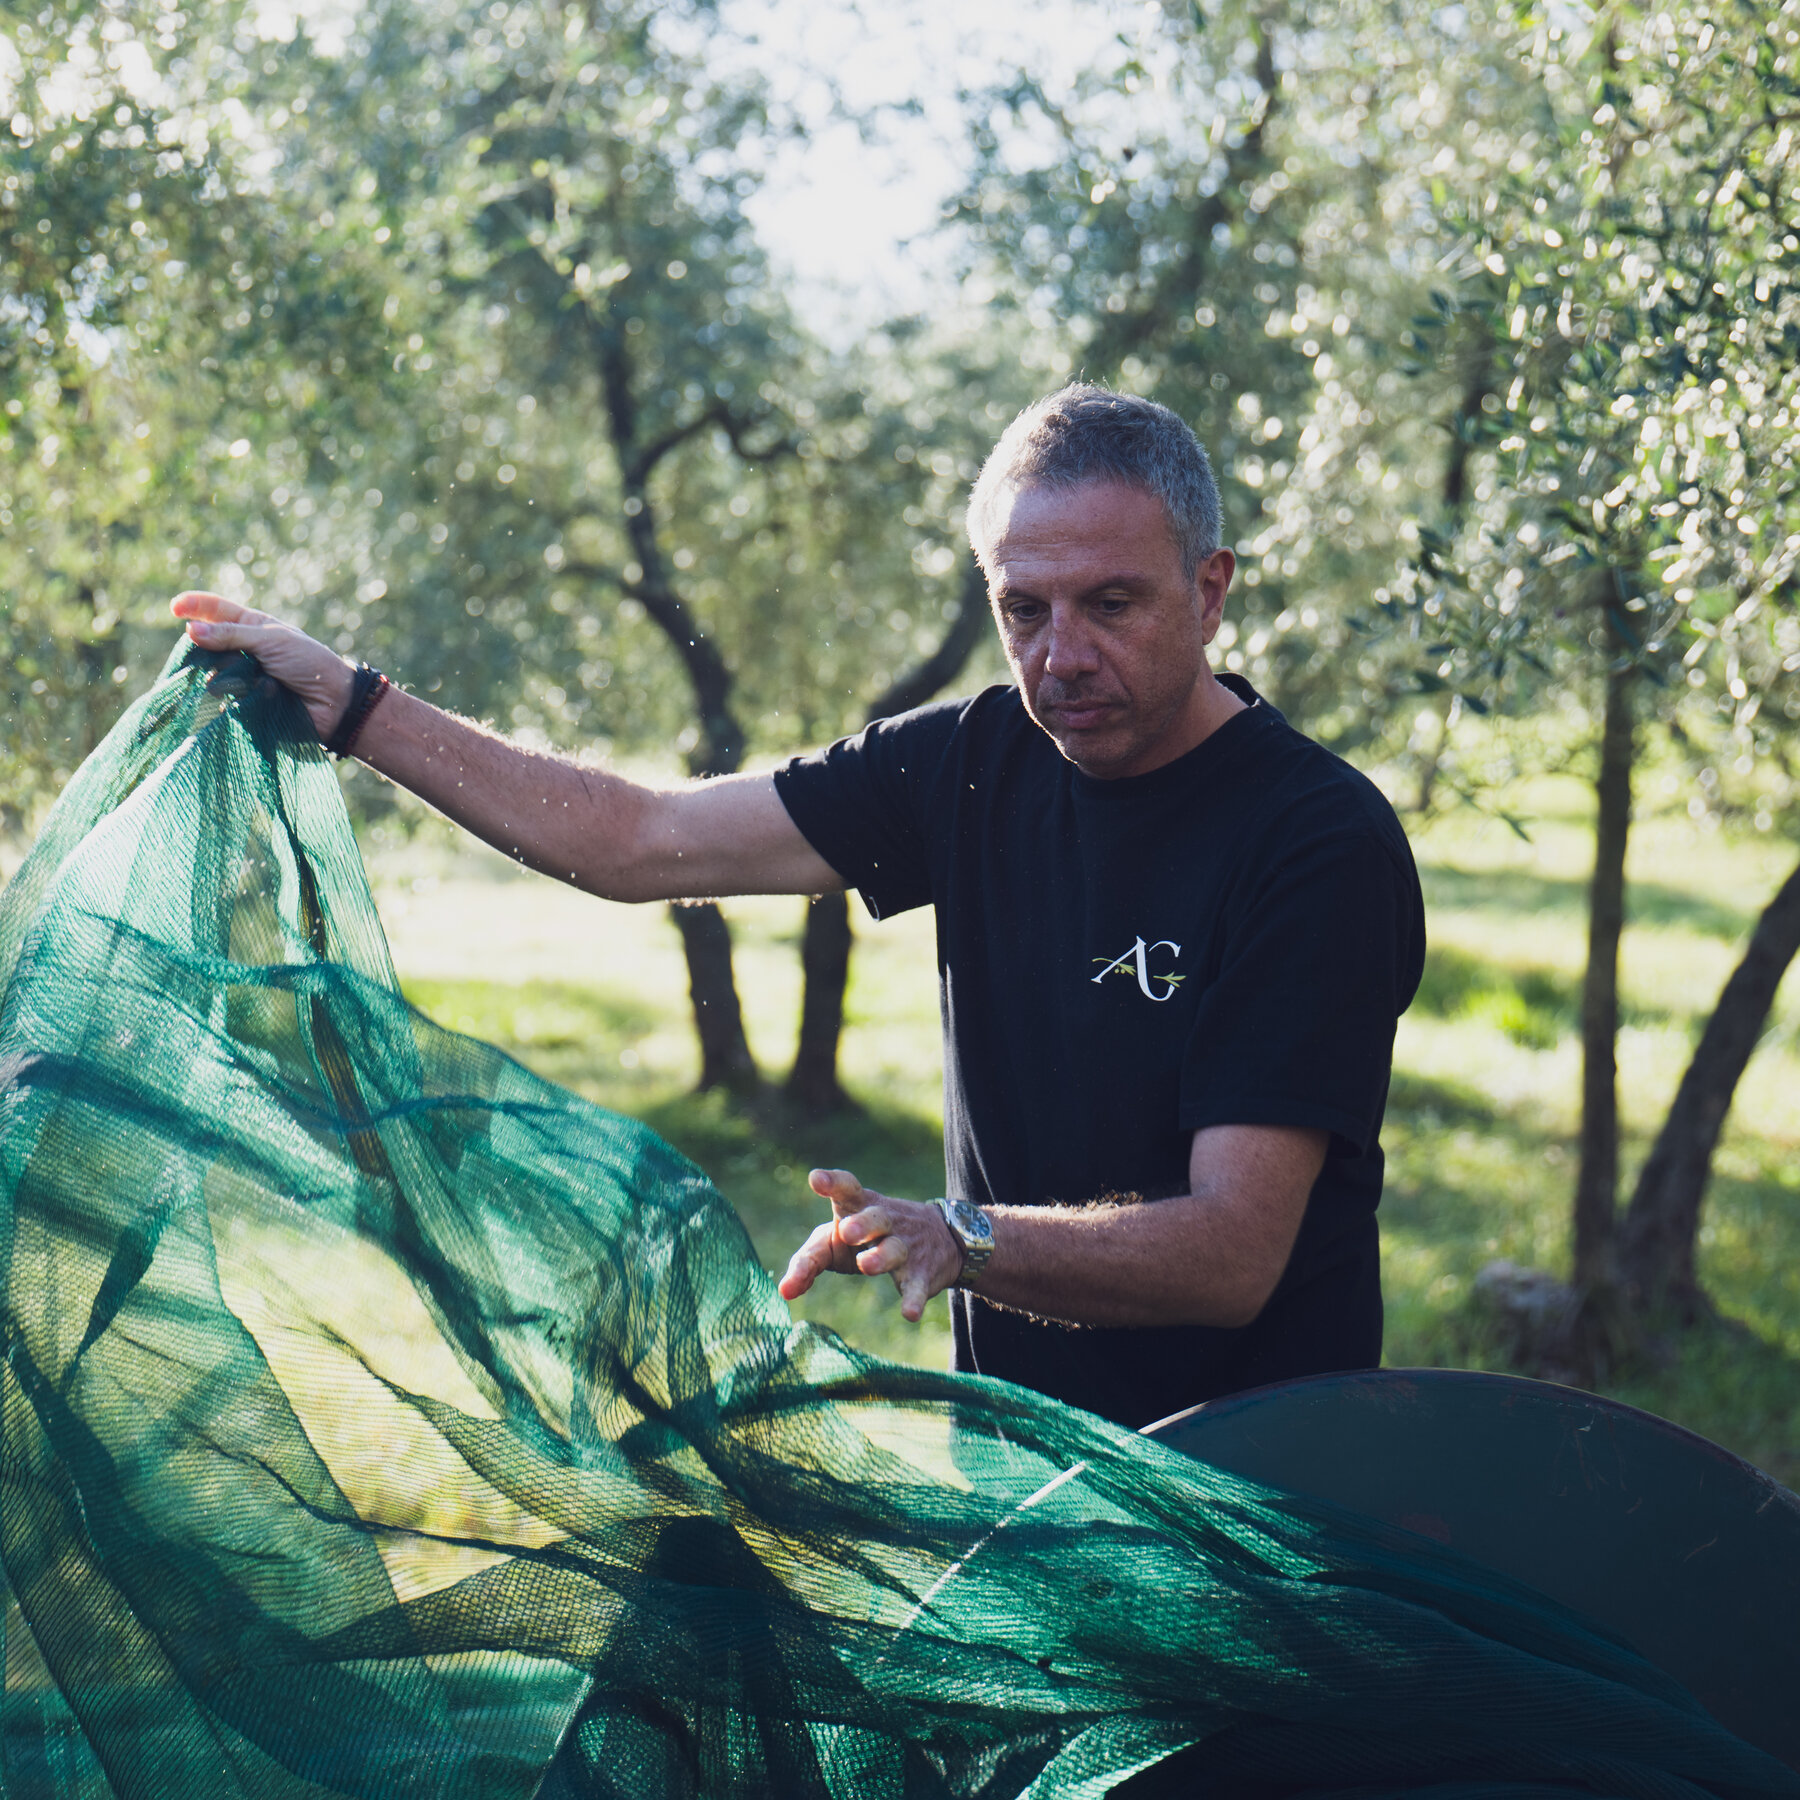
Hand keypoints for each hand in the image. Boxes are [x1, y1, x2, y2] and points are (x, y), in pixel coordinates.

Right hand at [170, 592, 355, 739]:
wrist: (333, 703)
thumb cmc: (308, 663)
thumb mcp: (271, 640)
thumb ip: (232, 635)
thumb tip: (191, 630)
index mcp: (250, 627)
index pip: (215, 610)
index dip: (194, 606)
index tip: (174, 608)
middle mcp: (242, 651)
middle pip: (205, 645)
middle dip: (208, 648)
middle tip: (220, 652)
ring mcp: (241, 677)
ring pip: (212, 674)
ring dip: (228, 675)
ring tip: (255, 680)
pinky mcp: (243, 703)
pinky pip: (223, 700)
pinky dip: (235, 697)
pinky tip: (253, 698)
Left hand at [777, 1168, 964, 1323]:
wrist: (940, 1238)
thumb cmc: (867, 1238)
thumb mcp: (835, 1241)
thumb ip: (808, 1260)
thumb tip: (783, 1291)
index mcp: (858, 1206)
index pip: (846, 1189)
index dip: (832, 1182)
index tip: (816, 1179)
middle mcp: (883, 1221)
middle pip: (874, 1217)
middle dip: (862, 1223)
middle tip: (846, 1232)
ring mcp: (904, 1246)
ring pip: (894, 1248)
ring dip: (881, 1256)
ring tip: (866, 1266)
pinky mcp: (920, 1273)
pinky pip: (916, 1286)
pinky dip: (913, 1299)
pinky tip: (909, 1314)